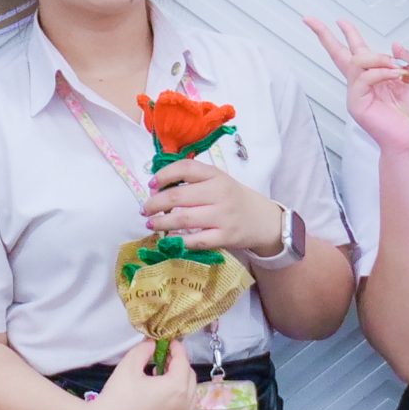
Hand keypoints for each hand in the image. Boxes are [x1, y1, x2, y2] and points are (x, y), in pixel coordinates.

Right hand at [80, 339, 195, 409]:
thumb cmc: (117, 397)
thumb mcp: (129, 366)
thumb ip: (144, 350)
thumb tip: (152, 344)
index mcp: (176, 387)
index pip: (183, 361)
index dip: (177, 348)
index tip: (168, 341)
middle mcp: (184, 405)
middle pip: (190, 377)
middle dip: (180, 364)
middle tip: (163, 357)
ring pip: (189, 394)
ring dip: (180, 381)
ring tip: (160, 375)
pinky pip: (183, 408)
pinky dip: (178, 397)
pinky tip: (159, 394)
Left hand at [140, 157, 283, 255]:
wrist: (263, 220)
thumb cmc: (233, 199)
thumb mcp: (218, 181)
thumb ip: (194, 180)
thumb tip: (157, 186)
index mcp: (216, 175)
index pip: (186, 168)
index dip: (164, 174)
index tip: (151, 184)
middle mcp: (220, 193)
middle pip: (179, 196)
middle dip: (156, 203)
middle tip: (145, 209)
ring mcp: (223, 216)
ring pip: (184, 219)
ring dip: (162, 223)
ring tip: (151, 224)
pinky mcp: (226, 237)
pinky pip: (196, 240)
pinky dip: (179, 241)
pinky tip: (169, 240)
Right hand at [305, 17, 408, 155]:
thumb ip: (407, 61)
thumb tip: (395, 44)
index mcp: (374, 77)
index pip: (356, 51)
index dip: (347, 34)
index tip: (339, 21)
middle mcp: (361, 83)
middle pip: (338, 54)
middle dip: (324, 35)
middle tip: (311, 20)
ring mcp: (356, 93)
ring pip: (358, 61)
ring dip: (378, 59)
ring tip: (395, 68)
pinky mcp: (356, 103)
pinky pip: (364, 78)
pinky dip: (381, 73)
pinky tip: (394, 77)